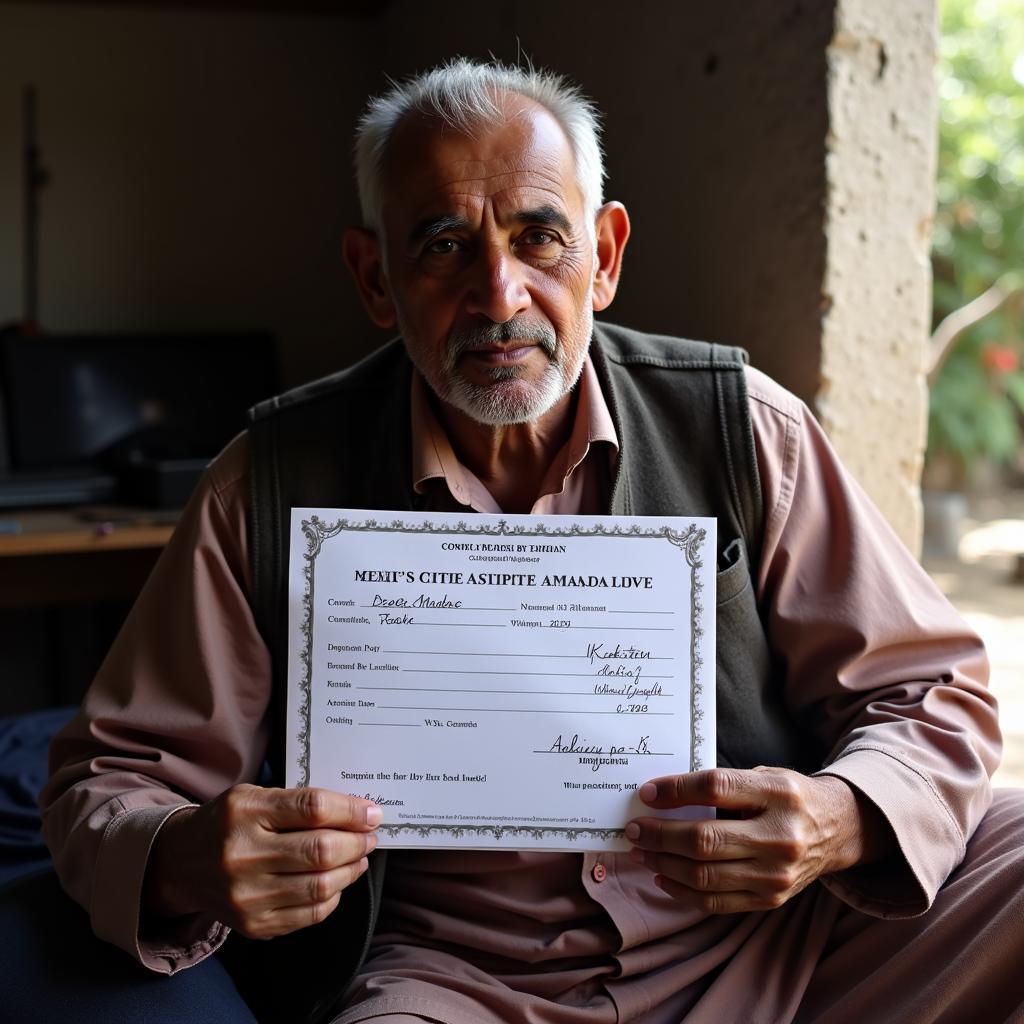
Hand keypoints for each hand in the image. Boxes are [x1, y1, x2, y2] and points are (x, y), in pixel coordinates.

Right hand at [144, 784, 380, 938]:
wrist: (180, 864)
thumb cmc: (228, 823)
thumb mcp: (254, 796)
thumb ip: (300, 802)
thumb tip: (358, 813)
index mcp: (245, 812)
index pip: (313, 809)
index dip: (351, 811)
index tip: (372, 812)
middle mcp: (242, 854)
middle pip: (321, 851)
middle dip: (357, 842)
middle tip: (370, 835)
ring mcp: (247, 895)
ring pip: (321, 886)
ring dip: (351, 870)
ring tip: (358, 857)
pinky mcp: (253, 925)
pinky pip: (310, 913)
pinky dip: (333, 896)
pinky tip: (336, 881)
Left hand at [625, 767, 889, 913]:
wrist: (837, 830)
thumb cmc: (787, 797)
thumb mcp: (765, 776)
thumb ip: (724, 785)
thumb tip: (663, 796)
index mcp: (779, 793)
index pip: (715, 788)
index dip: (675, 791)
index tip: (646, 793)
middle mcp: (781, 836)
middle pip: (705, 839)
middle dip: (660, 835)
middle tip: (634, 830)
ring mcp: (777, 873)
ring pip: (705, 875)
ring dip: (663, 864)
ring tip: (641, 853)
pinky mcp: (771, 899)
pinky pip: (716, 902)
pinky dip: (682, 891)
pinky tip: (663, 877)